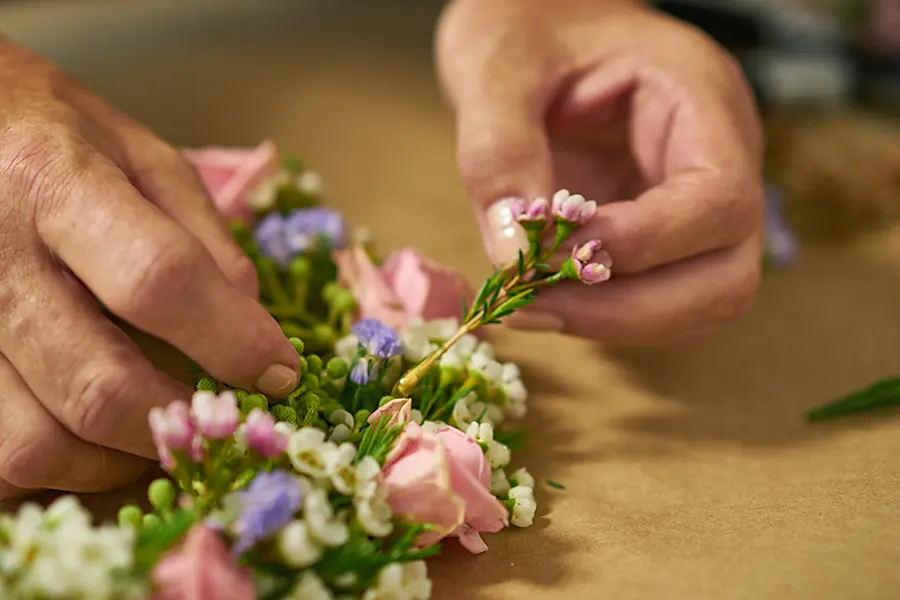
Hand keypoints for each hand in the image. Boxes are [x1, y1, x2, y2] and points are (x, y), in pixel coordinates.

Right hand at [0, 42, 299, 498]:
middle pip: (97, 385)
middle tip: (218, 420)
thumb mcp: (143, 158)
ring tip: (150, 429)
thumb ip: (204, 239)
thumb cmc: (56, 136)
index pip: (158, 279)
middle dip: (179, 423)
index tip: (279, 373)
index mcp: (56, 182)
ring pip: (33, 445)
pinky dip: (53, 467)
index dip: (232, 340)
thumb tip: (255, 333)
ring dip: (115, 461)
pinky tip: (83, 432)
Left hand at [436, 0, 764, 344]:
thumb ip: (500, 153)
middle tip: (530, 305)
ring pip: (700, 305)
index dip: (640, 244)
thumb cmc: (526, 28)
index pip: (716, 198)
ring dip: (615, 324)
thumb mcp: (498, 70)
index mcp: (701, 99)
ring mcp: (699, 207)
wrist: (536, 26)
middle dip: (626, 309)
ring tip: (528, 307)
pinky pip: (661, 303)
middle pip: (725, 277)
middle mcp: (720, 160)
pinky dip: (607, 319)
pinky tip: (544, 300)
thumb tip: (514, 258)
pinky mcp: (666, 238)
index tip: (551, 257)